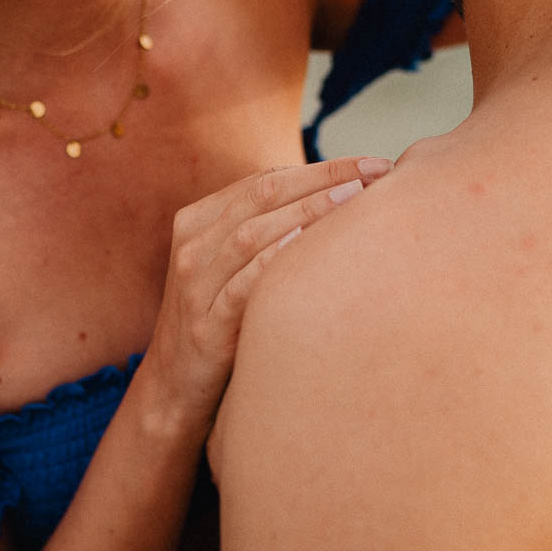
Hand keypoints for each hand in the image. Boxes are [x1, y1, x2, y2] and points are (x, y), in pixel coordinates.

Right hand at [140, 154, 390, 432]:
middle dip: (323, 178)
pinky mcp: (204, 326)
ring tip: (353, 200)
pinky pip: (238, 288)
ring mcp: (194, 284)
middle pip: (263, 194)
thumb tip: (341, 196)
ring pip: (251, 234)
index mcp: (199, 220)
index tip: (374, 164)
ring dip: (306, 211)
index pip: (266, 178)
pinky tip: (305, 246)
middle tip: (377, 172)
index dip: (321, 167)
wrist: (174, 386)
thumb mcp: (231, 266)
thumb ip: (266, 229)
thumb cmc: (220, 319)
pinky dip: (271, 263)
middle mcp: (193, 244)